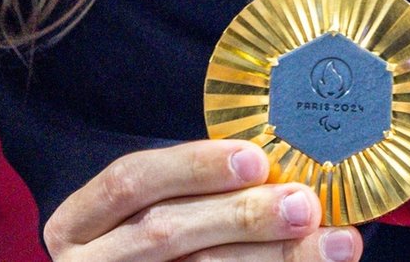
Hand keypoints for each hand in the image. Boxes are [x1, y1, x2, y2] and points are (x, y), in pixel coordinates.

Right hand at [45, 140, 362, 261]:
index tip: (256, 157)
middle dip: (242, 215)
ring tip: (332, 242)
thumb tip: (276, 169)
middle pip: (165, 233)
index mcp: (77, 225)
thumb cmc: (141, 255)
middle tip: (304, 203)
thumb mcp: (142, 219)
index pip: (130, 181)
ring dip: (272, 256)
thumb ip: (191, 196)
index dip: (192, 167)